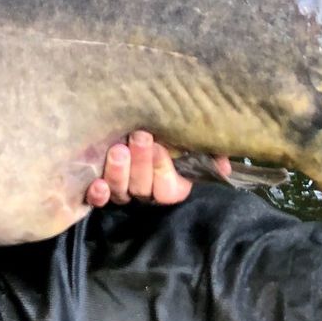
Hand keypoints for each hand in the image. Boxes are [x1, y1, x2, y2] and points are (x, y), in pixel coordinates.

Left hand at [86, 131, 228, 205]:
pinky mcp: (99, 190)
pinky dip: (98, 194)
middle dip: (142, 163)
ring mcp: (122, 192)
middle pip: (143, 189)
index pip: (169, 191)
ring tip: (118, 150)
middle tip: (139, 137)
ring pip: (121, 192)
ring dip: (120, 173)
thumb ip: (208, 151)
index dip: (164, 171)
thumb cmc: (159, 128)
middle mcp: (144, 191)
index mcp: (168, 183)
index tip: (160, 146)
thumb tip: (224, 166)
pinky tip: (97, 183)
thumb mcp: (186, 137)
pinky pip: (98, 200)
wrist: (126, 121)